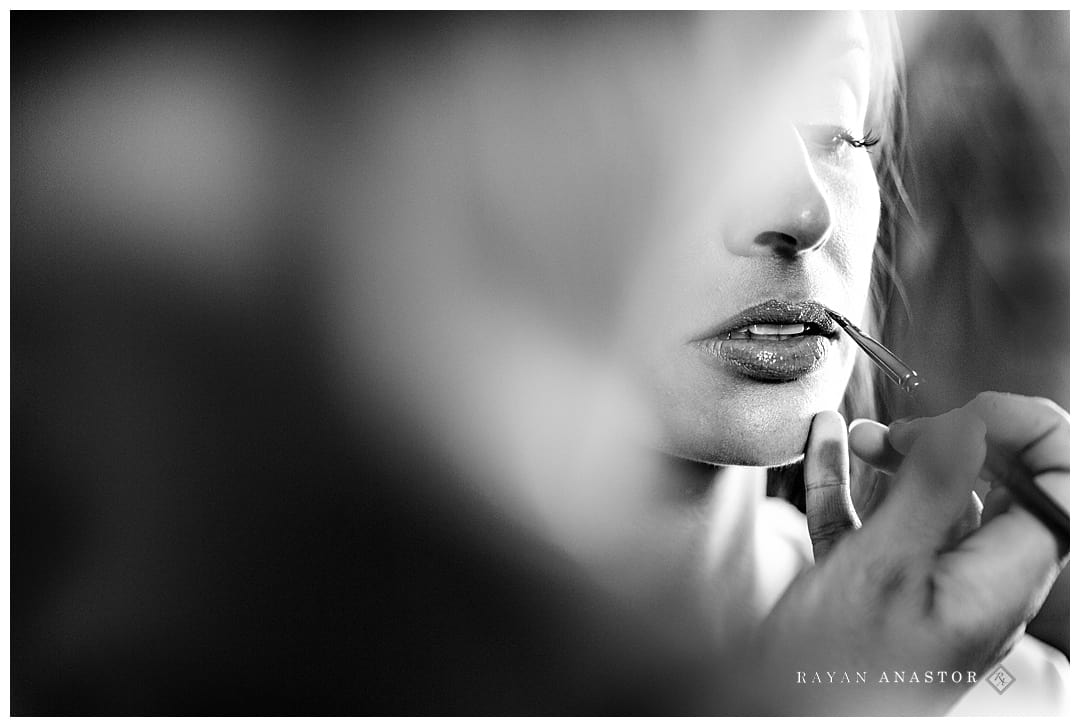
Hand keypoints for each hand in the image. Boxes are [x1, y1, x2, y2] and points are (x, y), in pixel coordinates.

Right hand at [745, 393, 1068, 714]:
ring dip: (893, 457)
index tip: (971, 414)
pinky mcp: (882, 588)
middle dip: (950, 441)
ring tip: (854, 434)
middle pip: (994, 486)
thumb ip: (933, 490)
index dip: (1030, 434)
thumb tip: (971, 427)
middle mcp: (977, 580)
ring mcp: (929, 585)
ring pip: (932, 500)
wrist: (780, 717)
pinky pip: (879, 521)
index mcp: (1002, 579)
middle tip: (900, 435)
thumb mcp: (885, 568)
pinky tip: (825, 447)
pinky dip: (853, 483)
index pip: (1061, 485)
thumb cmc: (836, 668)